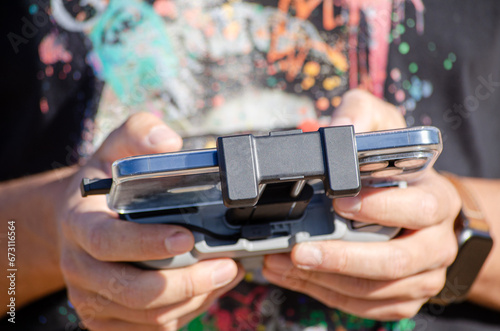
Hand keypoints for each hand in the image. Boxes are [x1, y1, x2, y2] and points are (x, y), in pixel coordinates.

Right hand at [57, 113, 244, 329]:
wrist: (75, 218)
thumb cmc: (101, 185)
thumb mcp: (114, 147)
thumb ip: (139, 133)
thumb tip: (169, 143)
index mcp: (79, 224)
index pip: (107, 242)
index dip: (147, 243)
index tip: (188, 236)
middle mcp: (80, 267)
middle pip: (133, 290)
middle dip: (186, 283)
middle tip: (226, 266)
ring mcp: (92, 297)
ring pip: (146, 315)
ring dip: (192, 300)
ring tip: (225, 276)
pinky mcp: (105, 317)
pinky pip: (147, 328)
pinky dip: (183, 314)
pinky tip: (205, 292)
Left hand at [263, 89, 460, 319]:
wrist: (421, 211)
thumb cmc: (400, 171)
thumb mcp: (385, 128)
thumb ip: (364, 115)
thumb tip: (342, 126)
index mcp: (437, 200)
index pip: (417, 208)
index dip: (380, 208)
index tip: (339, 202)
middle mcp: (436, 243)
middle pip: (395, 261)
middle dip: (342, 258)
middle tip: (299, 250)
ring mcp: (421, 276)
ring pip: (374, 290)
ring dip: (324, 280)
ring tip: (281, 264)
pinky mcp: (402, 297)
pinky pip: (365, 305)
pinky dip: (326, 293)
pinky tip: (296, 276)